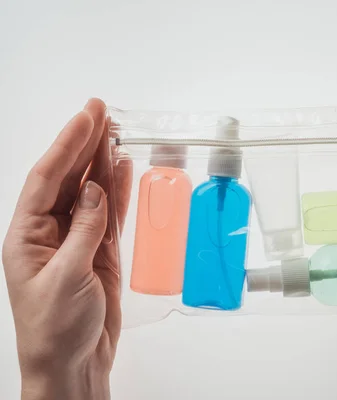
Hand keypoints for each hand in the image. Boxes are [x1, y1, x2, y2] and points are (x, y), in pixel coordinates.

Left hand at [2, 99, 131, 399]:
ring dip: (103, 162)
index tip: (87, 117)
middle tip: (102, 111)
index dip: (67, 144)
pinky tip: (124, 169)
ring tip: (116, 132)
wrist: (73, 363)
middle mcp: (50, 231)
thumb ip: (83, 230)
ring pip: (91, 191)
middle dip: (84, 143)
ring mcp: (78, 240)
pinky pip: (109, 213)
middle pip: (68, 177)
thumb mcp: (67, 277)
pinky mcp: (100, 252)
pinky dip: (118, 190)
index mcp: (28, 235)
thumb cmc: (55, 329)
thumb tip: (94, 190)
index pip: (47, 178)